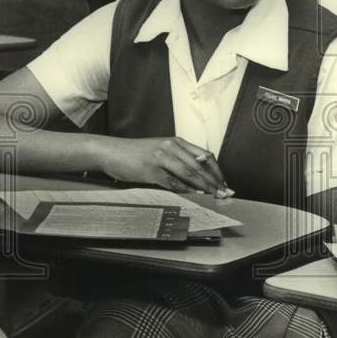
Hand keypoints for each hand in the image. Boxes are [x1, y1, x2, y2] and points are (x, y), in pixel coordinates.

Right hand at [102, 137, 233, 196]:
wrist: (111, 151)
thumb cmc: (136, 154)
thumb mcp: (161, 151)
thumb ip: (178, 158)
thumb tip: (199, 174)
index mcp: (176, 142)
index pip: (204, 155)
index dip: (217, 170)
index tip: (224, 182)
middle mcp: (171, 147)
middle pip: (200, 165)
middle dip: (215, 180)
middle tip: (226, 193)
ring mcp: (161, 158)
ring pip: (189, 173)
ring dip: (205, 186)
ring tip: (215, 196)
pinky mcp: (151, 170)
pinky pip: (172, 182)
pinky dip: (186, 190)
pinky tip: (195, 195)